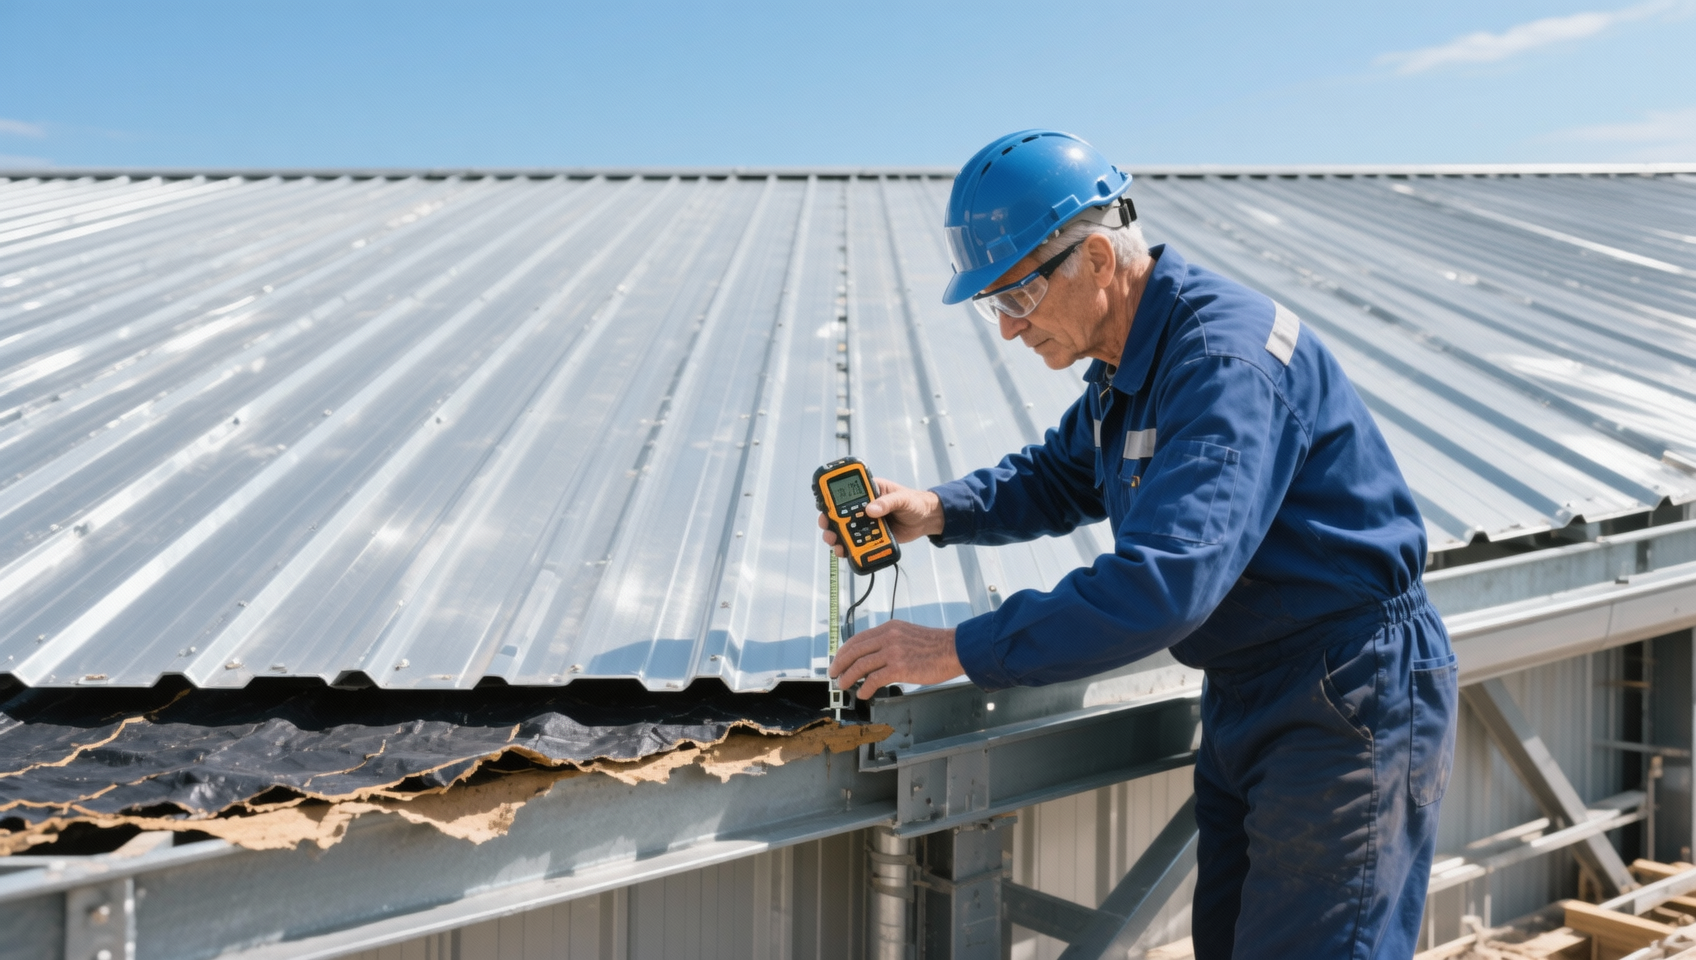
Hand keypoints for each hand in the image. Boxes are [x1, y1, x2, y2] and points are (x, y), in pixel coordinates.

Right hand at [817, 477, 943, 557]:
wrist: (925, 520)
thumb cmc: (914, 502)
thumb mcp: (902, 499)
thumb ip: (887, 503)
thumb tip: (871, 510)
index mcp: (869, 492)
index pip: (847, 493)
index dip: (833, 499)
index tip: (824, 506)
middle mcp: (864, 507)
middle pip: (840, 514)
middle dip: (830, 521)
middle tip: (827, 527)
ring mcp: (866, 523)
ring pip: (846, 530)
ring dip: (837, 536)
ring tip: (834, 543)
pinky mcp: (872, 537)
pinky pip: (857, 543)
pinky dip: (850, 548)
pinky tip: (845, 552)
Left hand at [829, 620, 962, 698]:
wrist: (955, 650)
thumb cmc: (936, 646)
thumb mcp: (909, 635)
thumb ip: (892, 642)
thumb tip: (876, 658)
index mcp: (890, 628)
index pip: (858, 639)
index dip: (844, 651)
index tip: (838, 660)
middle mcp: (888, 637)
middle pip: (855, 650)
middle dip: (840, 663)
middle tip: (834, 673)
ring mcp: (893, 652)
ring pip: (861, 665)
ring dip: (848, 676)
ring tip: (843, 685)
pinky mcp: (900, 667)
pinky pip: (874, 679)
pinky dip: (865, 687)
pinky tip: (863, 693)